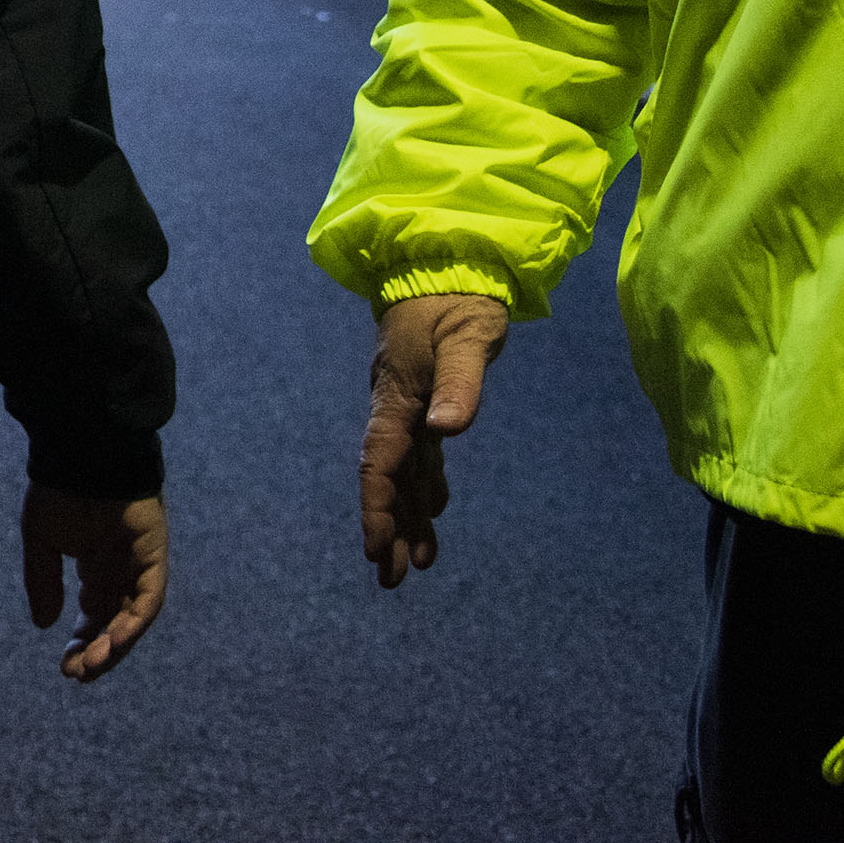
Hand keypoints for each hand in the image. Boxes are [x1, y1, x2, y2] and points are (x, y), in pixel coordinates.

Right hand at [21, 487, 166, 681]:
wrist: (81, 451)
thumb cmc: (59, 488)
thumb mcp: (41, 540)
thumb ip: (43, 580)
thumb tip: (44, 625)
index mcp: (94, 566)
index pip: (95, 616)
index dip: (83, 643)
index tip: (67, 666)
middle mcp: (120, 570)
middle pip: (116, 623)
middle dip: (99, 652)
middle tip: (78, 674)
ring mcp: (139, 563)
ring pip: (133, 617)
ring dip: (116, 644)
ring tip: (93, 666)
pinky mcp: (154, 554)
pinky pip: (150, 596)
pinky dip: (135, 621)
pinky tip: (115, 640)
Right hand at [357, 292, 508, 588]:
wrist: (447, 263)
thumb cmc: (458, 299)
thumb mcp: (468, 337)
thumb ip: (461, 383)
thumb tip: (446, 431)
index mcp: (398, 397)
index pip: (380, 463)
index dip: (376, 507)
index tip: (376, 549)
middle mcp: (396, 407)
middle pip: (386, 478)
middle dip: (387, 528)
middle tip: (391, 579)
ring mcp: (408, 404)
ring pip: (402, 471)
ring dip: (406, 516)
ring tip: (418, 562)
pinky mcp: (424, 399)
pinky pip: (417, 455)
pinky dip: (423, 487)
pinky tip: (433, 511)